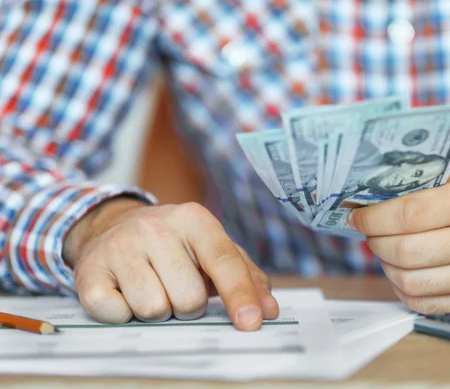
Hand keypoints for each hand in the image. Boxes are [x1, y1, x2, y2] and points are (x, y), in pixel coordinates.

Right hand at [64, 198, 278, 329]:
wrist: (112, 227)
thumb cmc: (174, 245)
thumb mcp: (212, 249)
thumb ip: (246, 276)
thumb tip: (268, 310)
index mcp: (194, 219)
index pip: (223, 261)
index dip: (240, 295)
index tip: (252, 322)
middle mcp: (156, 227)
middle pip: (189, 298)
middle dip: (188, 305)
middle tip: (177, 287)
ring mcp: (120, 246)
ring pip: (154, 310)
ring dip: (158, 310)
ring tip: (152, 286)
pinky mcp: (89, 270)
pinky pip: (118, 315)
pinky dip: (125, 314)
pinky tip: (125, 292)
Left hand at [348, 173, 449, 313]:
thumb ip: (422, 189)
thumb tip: (370, 200)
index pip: (408, 214)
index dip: (374, 217)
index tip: (358, 217)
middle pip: (404, 250)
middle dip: (376, 242)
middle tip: (371, 234)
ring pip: (409, 280)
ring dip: (386, 267)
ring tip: (387, 252)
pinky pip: (422, 302)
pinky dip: (402, 288)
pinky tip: (404, 272)